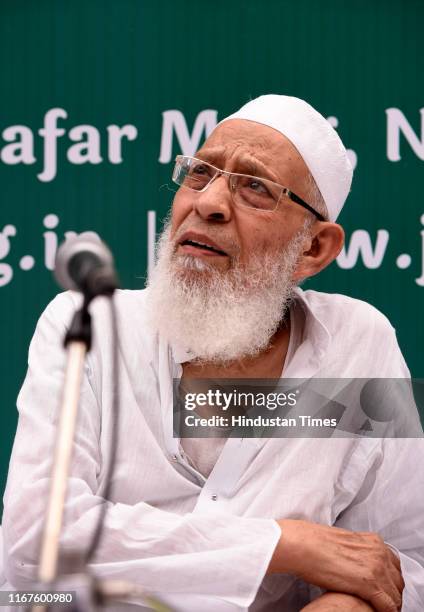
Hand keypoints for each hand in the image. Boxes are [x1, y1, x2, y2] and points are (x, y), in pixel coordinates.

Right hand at [268, 520, 402, 611]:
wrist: (303, 545)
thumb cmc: (315, 543)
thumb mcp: (345, 543)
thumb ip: (360, 553)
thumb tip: (361, 567)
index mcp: (373, 541)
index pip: (394, 566)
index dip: (390, 581)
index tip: (385, 590)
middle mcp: (379, 552)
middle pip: (398, 580)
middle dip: (392, 592)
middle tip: (381, 602)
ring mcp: (376, 567)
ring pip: (395, 594)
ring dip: (390, 604)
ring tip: (377, 609)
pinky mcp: (369, 584)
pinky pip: (388, 605)